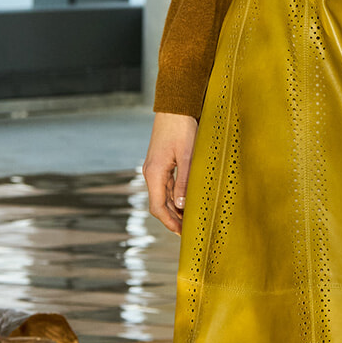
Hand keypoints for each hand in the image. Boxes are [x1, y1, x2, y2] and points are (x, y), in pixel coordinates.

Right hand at [142, 112, 197, 235]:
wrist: (175, 108)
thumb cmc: (182, 129)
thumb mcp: (188, 156)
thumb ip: (184, 182)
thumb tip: (180, 206)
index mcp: (155, 173)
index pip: (157, 207)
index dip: (169, 223)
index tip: (182, 234)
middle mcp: (151, 173)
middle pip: (159, 204)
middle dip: (173, 219)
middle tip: (189, 230)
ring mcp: (155, 168)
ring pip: (162, 195)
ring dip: (174, 209)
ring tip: (190, 219)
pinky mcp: (161, 163)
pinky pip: (166, 186)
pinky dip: (175, 197)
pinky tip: (186, 201)